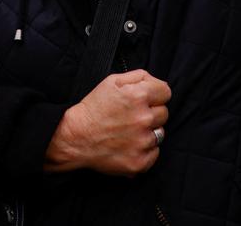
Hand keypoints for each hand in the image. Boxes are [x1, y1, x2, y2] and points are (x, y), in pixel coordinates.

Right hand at [45, 70, 171, 175]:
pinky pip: (154, 153)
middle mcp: (144, 119)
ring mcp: (143, 142)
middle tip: (131, 116)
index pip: (166, 92)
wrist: (75, 138)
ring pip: (160, 133)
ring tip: (129, 131)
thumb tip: (155, 82)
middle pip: (164, 113)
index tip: (145, 100)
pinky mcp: (140, 162)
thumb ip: (139, 77)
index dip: (155, 94)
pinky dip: (144, 150)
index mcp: (139, 96)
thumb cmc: (93, 108)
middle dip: (150, 112)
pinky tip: (128, 145)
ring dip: (148, 132)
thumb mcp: (112, 81)